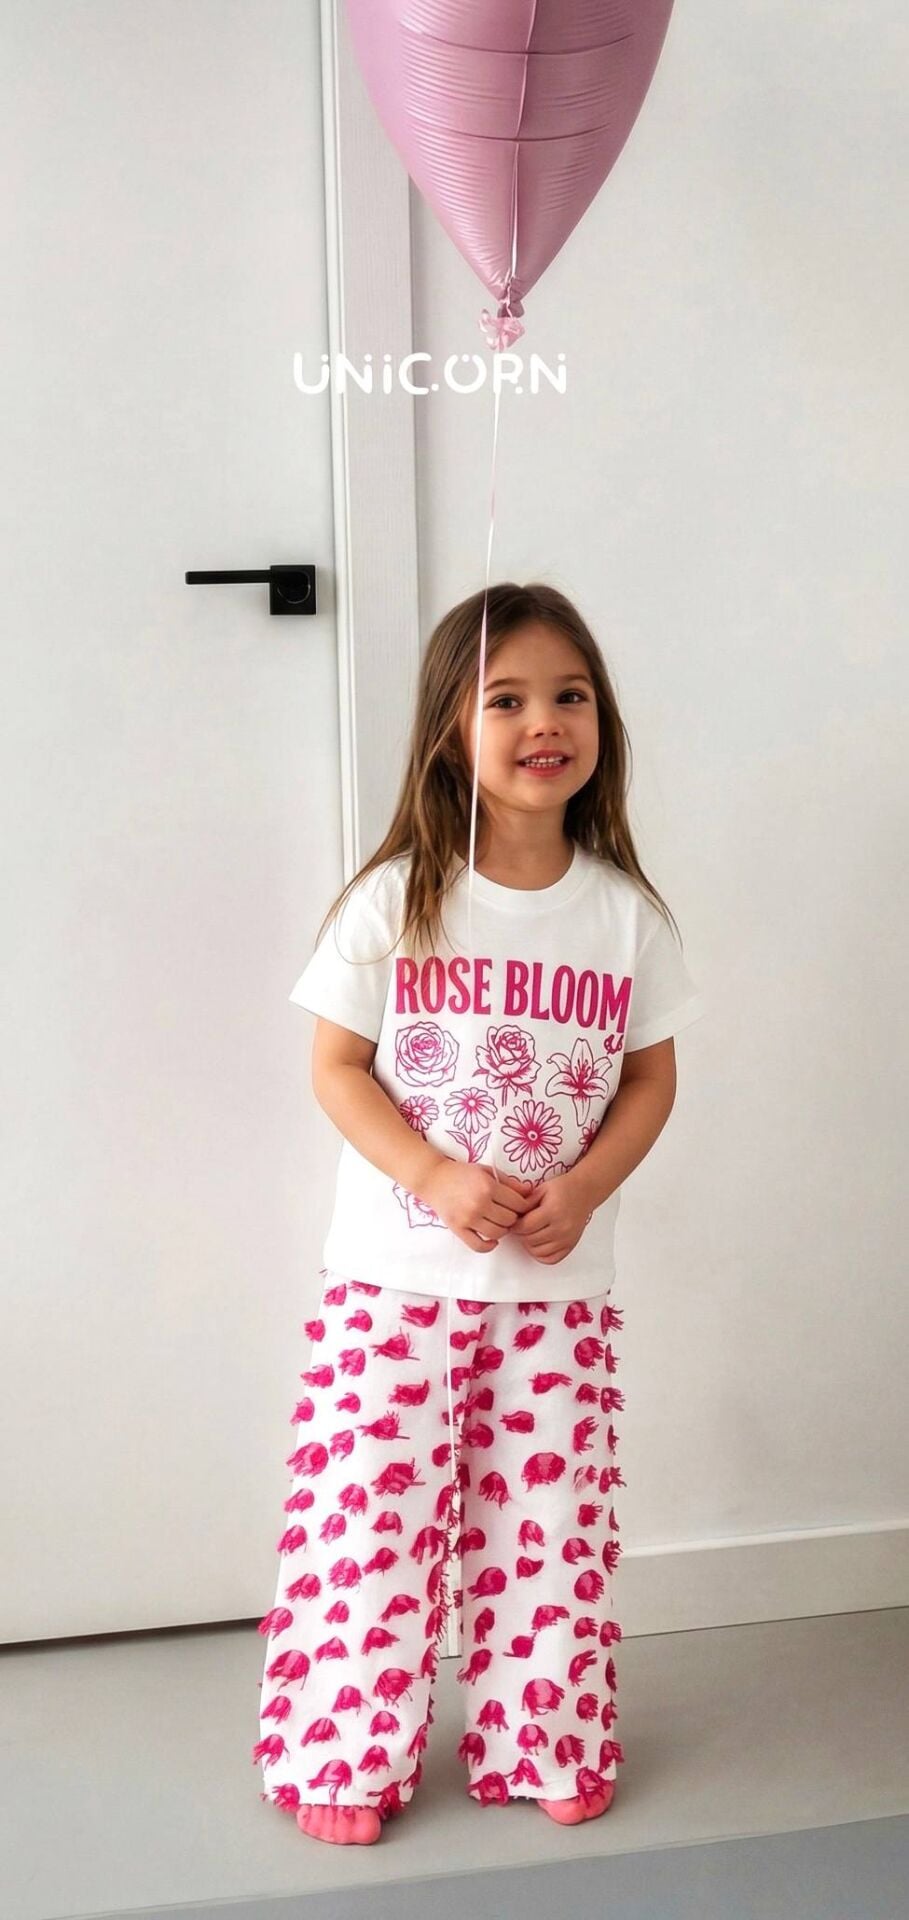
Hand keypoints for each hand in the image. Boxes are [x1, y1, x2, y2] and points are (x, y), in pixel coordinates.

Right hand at [419, 1159, 538, 1255]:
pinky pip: (478, 1245)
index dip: (523, 1206)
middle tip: (509, 1213)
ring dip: (503, 1230)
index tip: (520, 1206)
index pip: (518, 1204)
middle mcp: (479, 1203)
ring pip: (498, 1233)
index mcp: (488, 1187)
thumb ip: (509, 1182)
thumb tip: (530, 1192)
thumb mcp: (487, 1171)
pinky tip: (492, 1240)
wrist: (433, 1178)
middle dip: (513, 1217)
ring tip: (499, 1222)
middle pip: (510, 1220)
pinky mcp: (458, 1229)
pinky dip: (489, 1246)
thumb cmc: (461, 1173)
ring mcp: (468, 1218)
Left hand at [508, 1171, 593, 1264]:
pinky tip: (540, 1242)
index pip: (525, 1227)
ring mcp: (567, 1239)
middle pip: (530, 1240)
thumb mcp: (542, 1189)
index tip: (514, 1221)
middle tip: (522, 1225)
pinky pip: (550, 1259)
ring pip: (537, 1251)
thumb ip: (526, 1202)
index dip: (515, 1225)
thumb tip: (512, 1216)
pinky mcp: (570, 1246)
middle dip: (521, 1233)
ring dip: (530, 1243)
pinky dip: (542, 1253)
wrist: (584, 1192)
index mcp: (553, 1211)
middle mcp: (561, 1228)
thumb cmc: (562, 1188)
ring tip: (531, 1232)